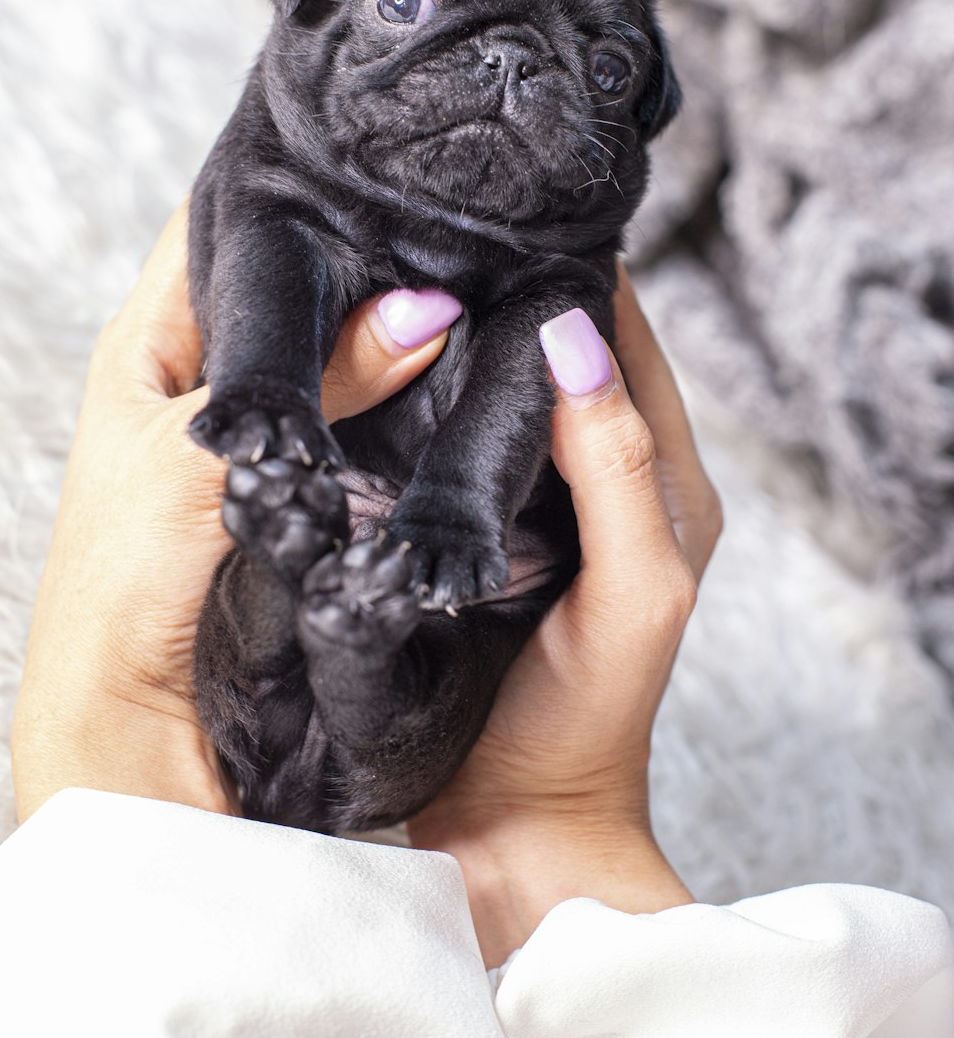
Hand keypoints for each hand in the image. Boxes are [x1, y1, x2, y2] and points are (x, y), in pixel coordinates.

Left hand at [12, 202, 458, 821]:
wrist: (131, 711)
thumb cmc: (122, 581)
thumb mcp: (202, 460)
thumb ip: (314, 385)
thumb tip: (422, 312)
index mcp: (151, 343)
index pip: (213, 226)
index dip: (274, 178)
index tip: (359, 148)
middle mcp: (204, 374)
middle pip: (287, 284)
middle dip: (356, 252)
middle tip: (440, 217)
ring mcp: (255, 432)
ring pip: (332, 352)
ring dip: (386, 329)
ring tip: (466, 284)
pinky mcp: (298, 486)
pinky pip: (356, 419)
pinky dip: (398, 398)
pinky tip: (450, 381)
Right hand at [408, 270, 721, 966]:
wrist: (513, 824)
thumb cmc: (589, 716)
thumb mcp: (634, 588)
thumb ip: (617, 463)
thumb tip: (573, 330)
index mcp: (659, 478)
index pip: (628, 339)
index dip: (582, 273)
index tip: (518, 213)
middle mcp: (596, 478)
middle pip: (563, 352)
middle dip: (514, 292)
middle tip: (443, 229)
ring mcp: (529, 504)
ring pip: (501, 391)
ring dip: (463, 341)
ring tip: (403, 276)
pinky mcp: (473, 532)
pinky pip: (454, 443)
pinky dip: (427, 399)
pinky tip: (377, 368)